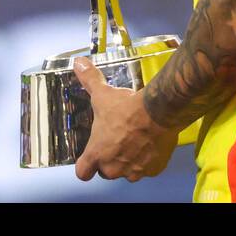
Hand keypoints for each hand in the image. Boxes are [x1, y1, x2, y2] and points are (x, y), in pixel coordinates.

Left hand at [72, 57, 177, 182]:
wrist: (157, 113)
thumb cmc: (125, 108)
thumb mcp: (103, 94)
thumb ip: (89, 80)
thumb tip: (78, 62)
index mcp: (97, 153)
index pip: (83, 172)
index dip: (86, 166)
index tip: (90, 157)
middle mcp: (113, 168)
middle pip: (107, 172)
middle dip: (110, 160)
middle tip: (117, 142)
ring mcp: (134, 172)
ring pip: (128, 172)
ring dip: (130, 161)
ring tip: (136, 140)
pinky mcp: (154, 170)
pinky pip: (148, 169)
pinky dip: (149, 160)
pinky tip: (151, 143)